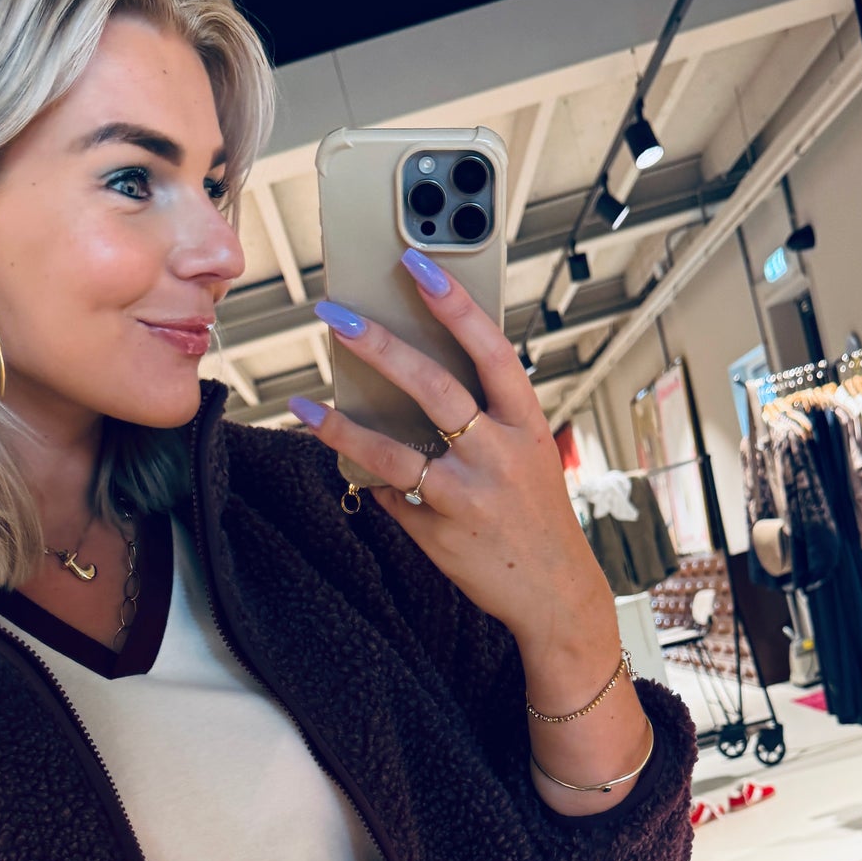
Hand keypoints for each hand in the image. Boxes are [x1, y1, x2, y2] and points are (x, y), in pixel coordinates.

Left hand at [288, 248, 611, 651]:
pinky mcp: (441, 533)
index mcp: (527, 426)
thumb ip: (486, 422)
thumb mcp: (528, 458)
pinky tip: (351, 469)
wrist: (557, 595)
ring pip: (393, 452)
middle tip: (337, 316)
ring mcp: (469, 496)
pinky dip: (372, 481)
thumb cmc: (536, 517)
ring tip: (304, 404)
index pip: (491, 351)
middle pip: (434, 388)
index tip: (418, 265)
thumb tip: (415, 388)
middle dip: (381, 347)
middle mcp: (501, 456)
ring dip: (342, 427)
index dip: (455, 305)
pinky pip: (392, 497)